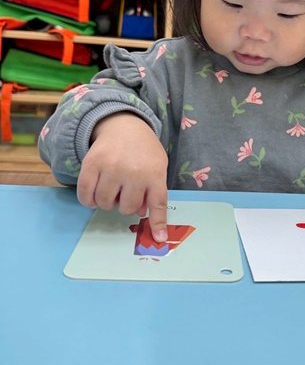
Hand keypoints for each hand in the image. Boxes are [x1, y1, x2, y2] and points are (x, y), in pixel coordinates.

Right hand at [76, 112, 168, 241]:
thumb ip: (153, 190)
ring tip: (112, 189)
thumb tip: (141, 214)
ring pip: (106, 204)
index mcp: (155, 172)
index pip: (158, 203)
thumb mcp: (157, 166)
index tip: (159, 239)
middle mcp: (134, 171)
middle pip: (128, 208)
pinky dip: (89, 200)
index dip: (157, 223)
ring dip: (108, 202)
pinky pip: (86, 195)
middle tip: (126, 191)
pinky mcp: (91, 163)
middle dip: (126, 204)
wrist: (123, 125)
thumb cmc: (143, 150)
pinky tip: (95, 194)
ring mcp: (112, 167)